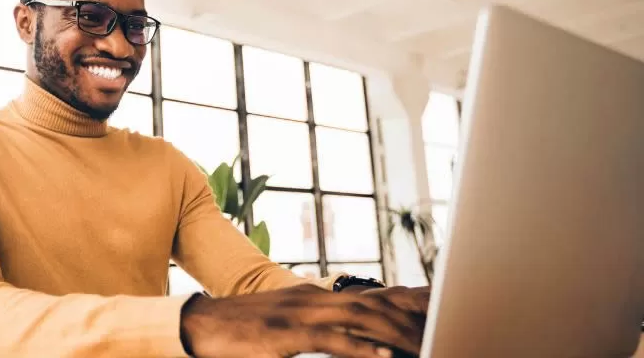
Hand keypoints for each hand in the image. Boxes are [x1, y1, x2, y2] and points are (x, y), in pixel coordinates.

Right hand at [180, 284, 425, 357]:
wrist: (201, 325)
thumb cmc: (244, 330)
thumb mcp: (288, 323)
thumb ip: (323, 328)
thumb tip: (358, 343)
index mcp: (316, 296)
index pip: (372, 294)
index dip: (410, 300)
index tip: (441, 308)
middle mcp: (313, 298)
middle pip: (375, 304)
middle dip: (413, 317)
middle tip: (446, 327)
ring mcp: (299, 314)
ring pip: (360, 319)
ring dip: (396, 333)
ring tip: (426, 345)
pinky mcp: (285, 334)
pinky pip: (330, 341)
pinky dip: (359, 349)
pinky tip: (382, 357)